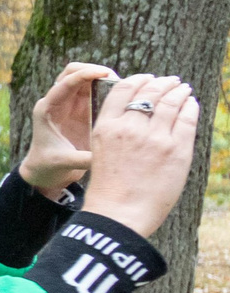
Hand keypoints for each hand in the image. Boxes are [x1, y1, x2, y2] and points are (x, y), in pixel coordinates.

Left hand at [19, 60, 111, 194]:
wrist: (43, 171)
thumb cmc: (48, 166)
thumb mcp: (64, 163)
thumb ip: (84, 159)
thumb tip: (108, 158)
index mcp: (47, 109)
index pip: (65, 83)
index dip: (85, 74)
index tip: (107, 73)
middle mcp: (56, 102)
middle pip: (73, 72)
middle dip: (94, 71)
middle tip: (118, 80)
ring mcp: (68, 104)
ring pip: (84, 79)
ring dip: (102, 77)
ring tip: (124, 85)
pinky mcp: (80, 110)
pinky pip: (93, 91)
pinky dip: (106, 88)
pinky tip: (123, 94)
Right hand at [78, 73, 200, 237]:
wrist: (120, 214)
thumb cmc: (110, 189)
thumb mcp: (102, 152)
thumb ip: (116, 131)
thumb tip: (139, 114)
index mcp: (106, 128)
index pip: (122, 90)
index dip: (138, 79)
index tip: (147, 78)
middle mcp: (129, 128)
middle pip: (149, 91)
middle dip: (162, 83)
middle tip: (170, 81)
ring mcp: (154, 138)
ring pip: (170, 101)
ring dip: (178, 91)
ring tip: (183, 88)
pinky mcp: (176, 150)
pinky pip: (186, 119)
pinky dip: (190, 107)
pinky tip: (191, 104)